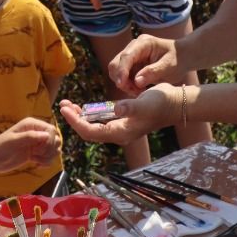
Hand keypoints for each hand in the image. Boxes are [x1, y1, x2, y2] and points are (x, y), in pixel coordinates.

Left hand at [0, 118, 60, 172]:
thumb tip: (47, 135)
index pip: (51, 130)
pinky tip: (37, 165)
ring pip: (54, 148)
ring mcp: (36, 143)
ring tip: (37, 160)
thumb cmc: (0, 147)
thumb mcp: (14, 141)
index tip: (40, 150)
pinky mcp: (35, 153)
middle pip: (55, 139)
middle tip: (38, 155)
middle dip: (50, 149)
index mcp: (32, 125)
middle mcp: (36, 132)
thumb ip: (30, 137)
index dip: (50, 141)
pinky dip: (46, 162)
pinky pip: (49, 157)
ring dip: (49, 156)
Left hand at [58, 85, 177, 145]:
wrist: (174, 104)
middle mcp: (118, 133)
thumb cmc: (160, 103)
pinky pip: (101, 121)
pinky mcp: (122, 120)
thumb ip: (129, 107)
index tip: (65, 109)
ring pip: (93, 126)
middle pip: (89, 131)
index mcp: (121, 132)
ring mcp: (120, 127)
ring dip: (80, 116)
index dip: (76, 122)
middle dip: (74, 119)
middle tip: (63, 104)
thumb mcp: (144, 104)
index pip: (91, 132)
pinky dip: (90, 114)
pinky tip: (84, 107)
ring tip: (68, 104)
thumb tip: (116, 110)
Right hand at [108, 35, 184, 96]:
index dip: (122, 71)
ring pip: (117, 71)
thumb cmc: (178, 60)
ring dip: (124, 84)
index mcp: (144, 43)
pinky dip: (128, 85)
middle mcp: (134, 47)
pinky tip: (139, 89)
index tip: (121, 85)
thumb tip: (136, 81)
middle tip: (134, 92)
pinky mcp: (131, 64)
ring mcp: (131, 55)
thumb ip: (153, 72)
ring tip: (139, 91)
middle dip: (121, 79)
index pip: (126, 56)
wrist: (182, 57)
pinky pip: (123, 76)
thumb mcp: (169, 67)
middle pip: (116, 63)